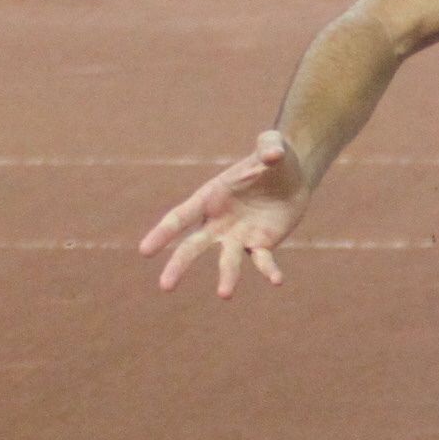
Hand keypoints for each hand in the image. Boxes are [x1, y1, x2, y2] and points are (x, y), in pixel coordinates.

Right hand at [140, 130, 311, 297]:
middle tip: (165, 287)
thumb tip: (273, 154)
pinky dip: (269, 271)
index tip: (145, 251)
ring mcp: (238, 236)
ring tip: (225, 295)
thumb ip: (270, 146)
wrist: (294, 175)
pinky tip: (277, 281)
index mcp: (210, 197)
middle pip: (192, 246)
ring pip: (227, 260)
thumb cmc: (275, 156)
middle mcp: (219, 221)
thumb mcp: (272, 145)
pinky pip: (263, 261)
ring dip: (227, 277)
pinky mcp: (261, 244)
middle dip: (178, 265)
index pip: (180, 218)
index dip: (162, 233)